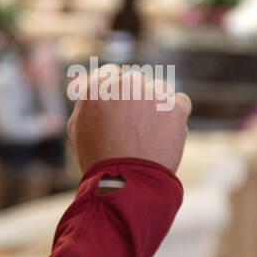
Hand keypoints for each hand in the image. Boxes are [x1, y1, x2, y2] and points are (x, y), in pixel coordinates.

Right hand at [67, 63, 190, 174]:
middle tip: (133, 126)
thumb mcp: (77, 128)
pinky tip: (165, 132)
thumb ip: (85, 99)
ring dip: (156, 104)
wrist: (126, 183)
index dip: (114, 90)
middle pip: (135, 81)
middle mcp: (126, 84)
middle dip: (135, 98)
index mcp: (99, 87)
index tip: (118, 106)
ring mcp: (153, 94)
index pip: (110, 73)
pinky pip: (180, 101)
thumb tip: (91, 82)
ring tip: (149, 133)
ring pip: (159, 89)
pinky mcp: (175, 108)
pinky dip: (175, 114)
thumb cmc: (98, 158)